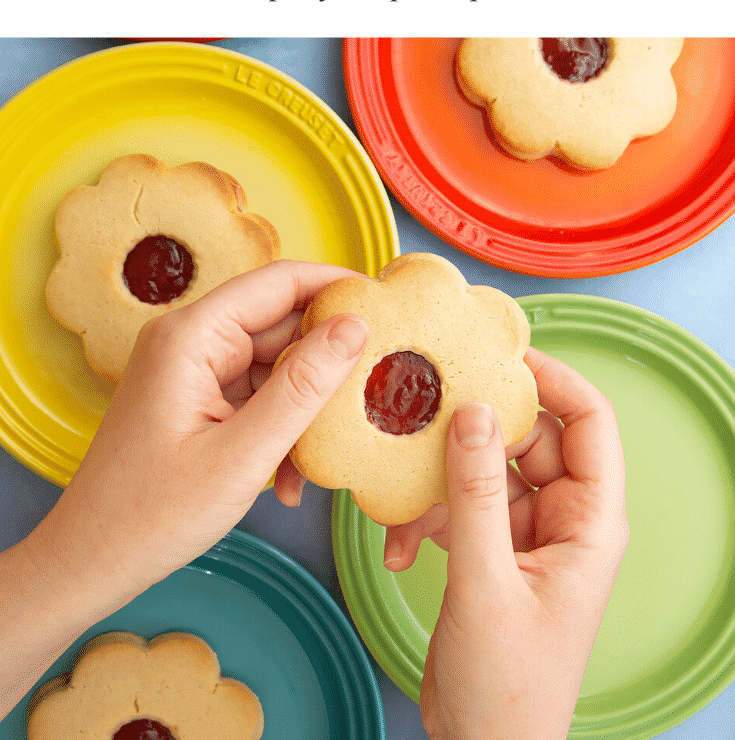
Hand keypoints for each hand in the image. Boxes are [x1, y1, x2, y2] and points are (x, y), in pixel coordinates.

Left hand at [31, 260, 368, 602]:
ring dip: (304, 406)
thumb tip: (354, 326)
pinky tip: (288, 477)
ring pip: (274, 364)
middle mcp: (190, 340)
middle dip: (326, 360)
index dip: (335, 285)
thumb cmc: (151, 516)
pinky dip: (280, 427)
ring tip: (322, 456)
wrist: (90, 563)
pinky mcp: (196, 398)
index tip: (387, 303)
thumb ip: (303, 387)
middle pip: (280, 323)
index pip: (278, 282)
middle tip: (374, 390)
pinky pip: (256, 394)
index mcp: (191, 336)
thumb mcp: (242, 454)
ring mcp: (192, 369)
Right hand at [406, 348, 628, 739]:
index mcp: (589, 521)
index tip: (501, 353)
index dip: (552, 379)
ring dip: (438, 481)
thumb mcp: (486, 582)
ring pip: (484, 469)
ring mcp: (525, 534)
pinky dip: (426, 519)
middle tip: (425, 407)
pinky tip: (399, 548)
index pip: (589, 422)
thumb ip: (476, 493)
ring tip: (400, 499)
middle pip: (527, 438)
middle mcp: (563, 518)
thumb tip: (476, 412)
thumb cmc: (507, 685)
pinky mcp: (491, 551)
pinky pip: (460, 505)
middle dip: (474, 427)